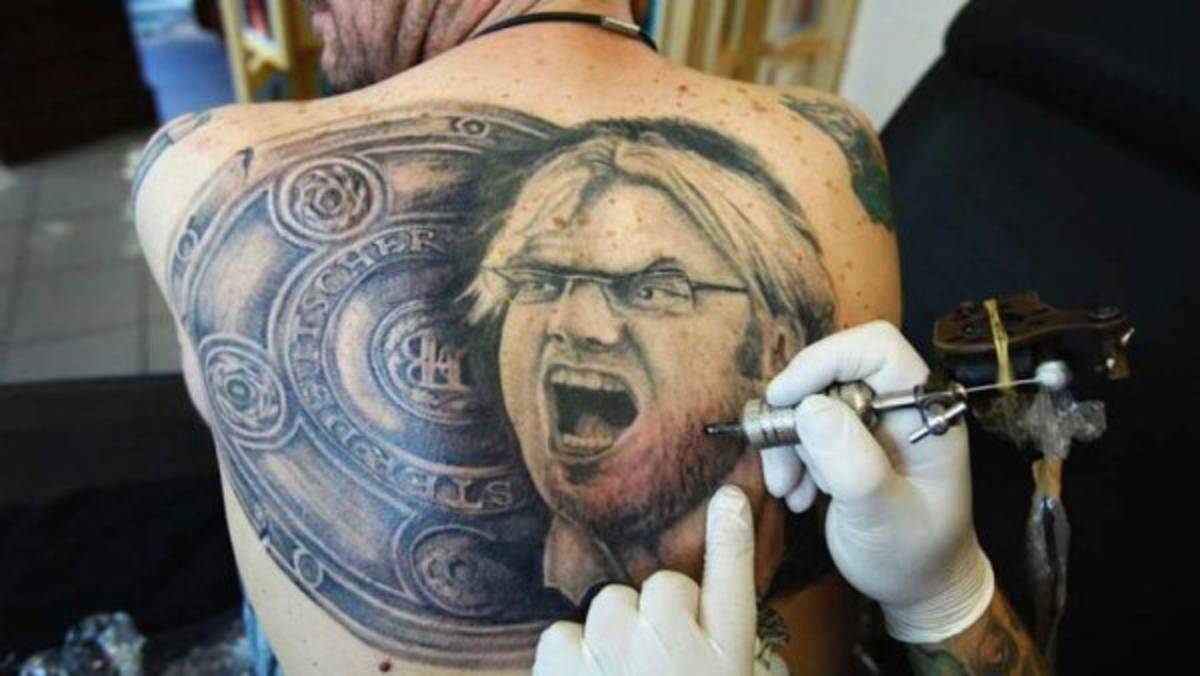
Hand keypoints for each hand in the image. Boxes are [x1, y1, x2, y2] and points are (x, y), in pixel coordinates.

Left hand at [532, 486, 756, 675]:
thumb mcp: (725, 669)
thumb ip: (723, 617)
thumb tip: (719, 537)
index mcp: (719, 657)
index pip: (731, 581)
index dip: (731, 535)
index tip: (729, 497)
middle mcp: (667, 648)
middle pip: (660, 588)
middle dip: (658, 615)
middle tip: (662, 664)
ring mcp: (610, 653)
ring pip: (609, 606)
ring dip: (613, 635)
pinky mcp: (559, 665)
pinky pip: (564, 632)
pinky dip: (571, 656)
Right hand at [761, 321, 993, 643]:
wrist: (919, 587)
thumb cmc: (915, 554)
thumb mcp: (884, 516)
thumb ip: (852, 462)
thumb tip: (810, 407)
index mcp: (925, 410)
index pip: (876, 347)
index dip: (826, 360)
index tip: (785, 399)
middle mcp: (897, 404)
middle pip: (830, 372)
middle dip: (796, 418)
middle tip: (782, 469)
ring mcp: (870, 421)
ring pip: (809, 400)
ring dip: (787, 444)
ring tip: (791, 492)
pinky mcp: (846, 439)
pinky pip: (802, 426)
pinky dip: (790, 457)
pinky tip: (798, 495)